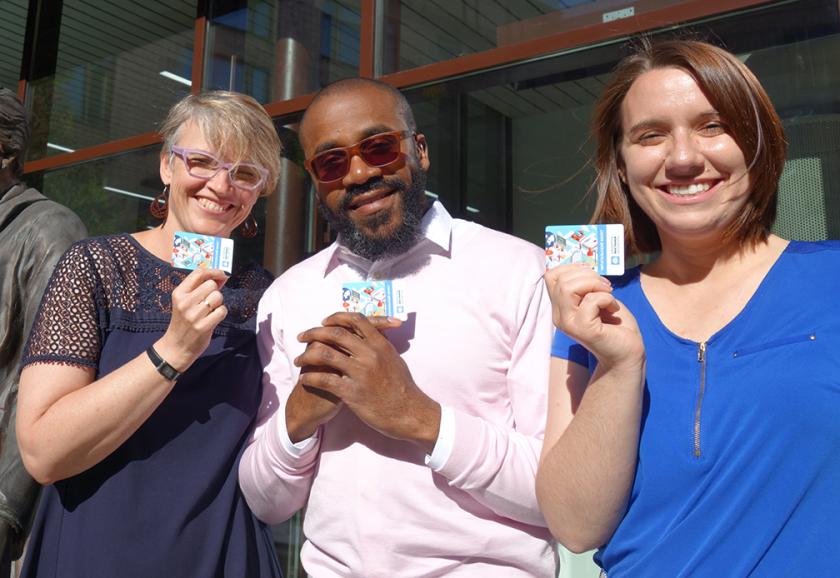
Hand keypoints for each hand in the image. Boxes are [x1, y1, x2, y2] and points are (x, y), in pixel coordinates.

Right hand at [155, 268, 228, 371]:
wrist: (176, 347)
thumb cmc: (183, 322)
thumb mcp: (184, 302)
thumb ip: (199, 289)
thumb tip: (220, 277)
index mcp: (179, 293)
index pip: (198, 273)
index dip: (213, 272)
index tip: (222, 275)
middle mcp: (184, 302)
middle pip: (211, 285)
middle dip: (216, 291)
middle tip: (210, 302)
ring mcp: (193, 315)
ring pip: (218, 297)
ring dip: (219, 303)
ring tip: (210, 312)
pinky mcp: (203, 326)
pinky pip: (222, 311)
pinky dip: (221, 314)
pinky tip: (213, 319)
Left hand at [294, 313, 440, 451]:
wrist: (409, 413)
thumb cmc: (402, 387)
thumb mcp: (394, 359)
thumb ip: (380, 344)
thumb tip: (371, 333)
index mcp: (380, 344)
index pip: (356, 319)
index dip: (337, 317)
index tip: (325, 322)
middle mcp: (369, 354)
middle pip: (335, 333)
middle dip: (314, 332)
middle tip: (302, 336)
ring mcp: (360, 373)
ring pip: (325, 354)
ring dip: (307, 355)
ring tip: (299, 360)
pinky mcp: (352, 392)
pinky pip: (324, 380)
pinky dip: (310, 378)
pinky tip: (304, 380)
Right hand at [545, 264, 643, 369]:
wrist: (627, 353)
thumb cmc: (615, 325)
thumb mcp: (597, 298)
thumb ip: (585, 285)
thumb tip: (584, 266)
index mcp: (560, 307)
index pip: (550, 276)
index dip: (571, 268)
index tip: (591, 274)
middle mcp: (559, 316)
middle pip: (561, 279)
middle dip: (588, 275)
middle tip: (605, 286)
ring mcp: (568, 323)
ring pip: (568, 287)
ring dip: (594, 284)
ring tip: (608, 294)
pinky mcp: (583, 329)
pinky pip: (591, 300)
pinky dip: (607, 298)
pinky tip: (613, 308)